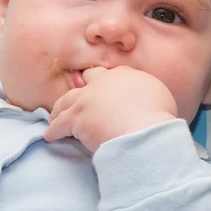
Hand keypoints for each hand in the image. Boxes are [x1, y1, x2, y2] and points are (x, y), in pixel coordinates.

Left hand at [44, 66, 176, 151]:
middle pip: (88, 79)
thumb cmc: (159, 120)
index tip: (104, 90)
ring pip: (67, 100)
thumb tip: (145, 101)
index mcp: (127, 75)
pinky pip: (60, 124)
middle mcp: (104, 82)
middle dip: (83, 86)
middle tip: (79, 97)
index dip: (107, 83)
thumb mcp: (161, 97)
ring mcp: (87, 98)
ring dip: (61, 108)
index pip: (113, 74)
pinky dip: (54, 130)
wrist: (144, 132)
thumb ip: (148, 93)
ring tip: (55, 116)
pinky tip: (49, 136)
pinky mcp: (76, 117)